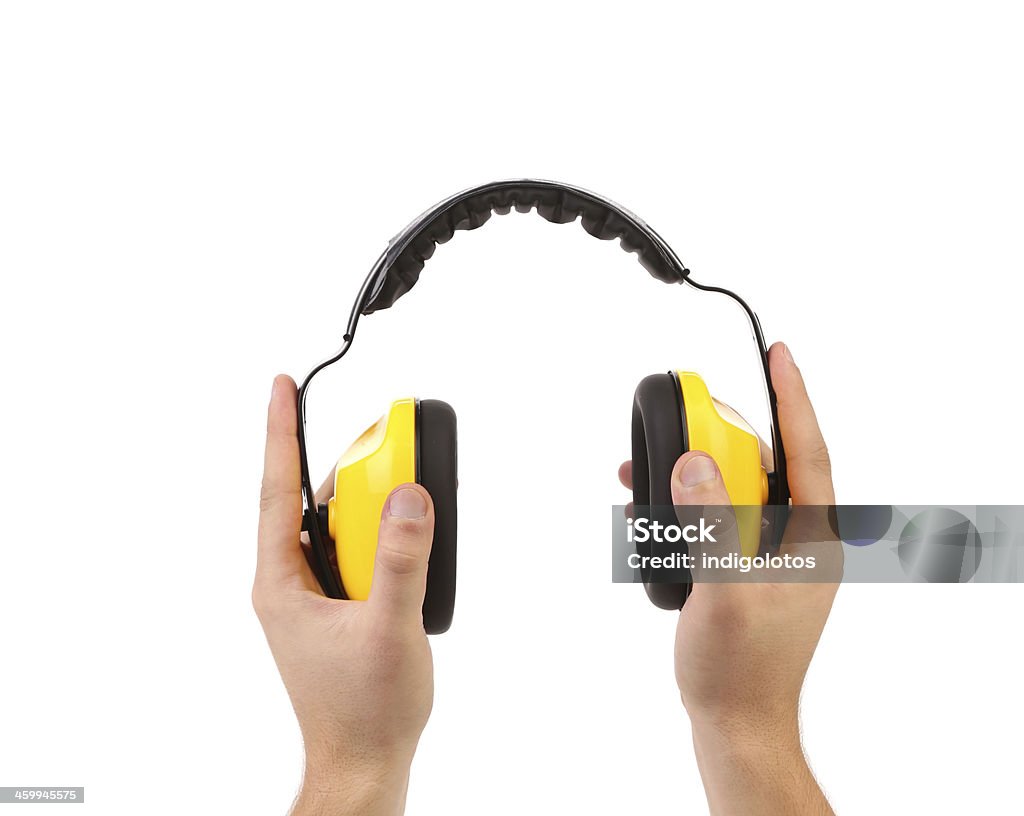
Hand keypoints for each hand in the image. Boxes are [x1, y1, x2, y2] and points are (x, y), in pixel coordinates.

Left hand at [254, 375, 433, 815]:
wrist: (364, 760)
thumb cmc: (364, 710)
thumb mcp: (388, 629)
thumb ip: (400, 561)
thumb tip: (407, 497)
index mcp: (283, 583)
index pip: (278, 491)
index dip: (280, 433)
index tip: (281, 387)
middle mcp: (291, 583)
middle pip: (314, 502)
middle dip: (347, 467)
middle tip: (387, 442)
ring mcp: (313, 596)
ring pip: (338, 527)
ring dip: (368, 505)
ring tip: (404, 492)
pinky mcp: (337, 608)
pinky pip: (354, 552)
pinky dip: (379, 535)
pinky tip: (406, 539)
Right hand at [619, 343, 837, 814]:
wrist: (735, 720)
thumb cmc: (740, 668)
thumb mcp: (723, 593)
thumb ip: (710, 525)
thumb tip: (693, 464)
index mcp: (813, 540)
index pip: (808, 452)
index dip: (794, 399)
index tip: (780, 354)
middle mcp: (797, 539)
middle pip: (763, 465)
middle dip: (720, 437)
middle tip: (685, 415)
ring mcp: (770, 554)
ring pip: (733, 491)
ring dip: (692, 475)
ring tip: (645, 469)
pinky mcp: (743, 568)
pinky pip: (716, 519)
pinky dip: (685, 507)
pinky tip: (650, 508)